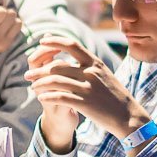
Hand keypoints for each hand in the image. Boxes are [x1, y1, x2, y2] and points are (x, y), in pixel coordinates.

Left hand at [24, 36, 148, 140]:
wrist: (129, 116)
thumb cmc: (115, 96)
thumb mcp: (104, 74)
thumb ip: (89, 65)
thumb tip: (75, 57)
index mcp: (95, 63)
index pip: (72, 45)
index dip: (55, 41)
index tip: (41, 40)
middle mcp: (90, 72)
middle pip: (58, 65)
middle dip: (39, 70)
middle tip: (27, 75)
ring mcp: (87, 88)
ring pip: (55, 81)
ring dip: (40, 84)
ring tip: (32, 87)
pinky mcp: (85, 103)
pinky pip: (60, 97)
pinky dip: (48, 97)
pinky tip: (41, 98)